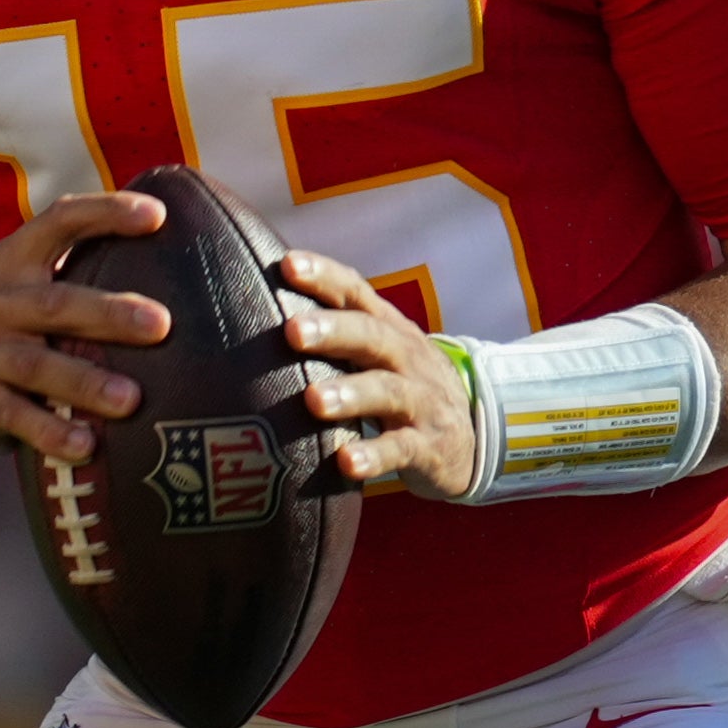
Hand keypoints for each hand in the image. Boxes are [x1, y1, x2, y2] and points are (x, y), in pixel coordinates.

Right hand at [0, 191, 170, 463]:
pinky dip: (52, 432)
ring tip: (132, 399)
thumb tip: (176, 247)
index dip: (105, 213)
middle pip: (55, 303)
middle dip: (109, 313)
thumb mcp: (33, 286)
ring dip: (86, 382)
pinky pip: (18, 418)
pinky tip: (88, 445)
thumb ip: (84, 266)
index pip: (59, 221)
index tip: (158, 216)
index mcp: (13, 260)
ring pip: (37, 365)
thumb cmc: (17, 326)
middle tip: (162, 325)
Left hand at [279, 250, 480, 499]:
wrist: (474, 436)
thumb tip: (253, 316)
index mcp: (388, 329)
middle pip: (372, 336)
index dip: (324, 276)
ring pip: (387, 391)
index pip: (356, 292)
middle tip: (292, 331)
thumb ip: (333, 336)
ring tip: (313, 401)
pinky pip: (401, 450)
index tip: (287, 265)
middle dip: (333, 330)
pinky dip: (375, 456)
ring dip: (350, 394)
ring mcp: (421, 401)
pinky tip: (346, 462)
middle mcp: (407, 357)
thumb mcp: (379, 354)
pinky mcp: (428, 446)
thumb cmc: (401, 387)